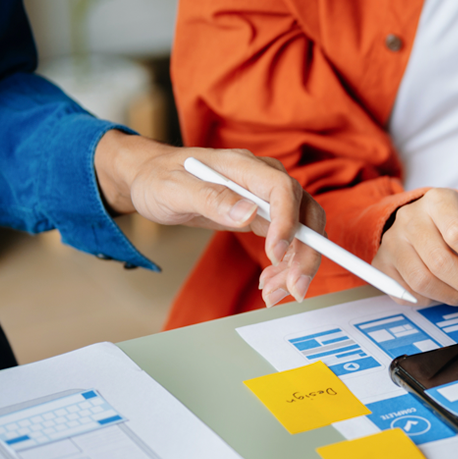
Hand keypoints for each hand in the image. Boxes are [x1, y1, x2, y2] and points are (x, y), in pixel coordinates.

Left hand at [94, 132, 323, 302]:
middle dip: (306, 252)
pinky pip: (289, 240)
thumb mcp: (174, 189)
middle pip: (304, 212)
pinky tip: (269, 281)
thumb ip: (210, 198)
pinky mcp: (264, 215)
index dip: (286, 222)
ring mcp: (266, 198)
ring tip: (273, 293)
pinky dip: (285, 265)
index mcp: (244, 165)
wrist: (152, 178)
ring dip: (296, 265)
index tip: (275, 254)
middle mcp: (263, 178)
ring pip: (303, 230)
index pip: (281, 189)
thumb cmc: (159, 178)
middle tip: (294, 288)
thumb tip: (248, 213)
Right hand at [373, 188, 457, 306]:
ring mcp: (392, 242)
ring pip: (423, 282)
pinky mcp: (382, 264)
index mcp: (439, 202)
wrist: (420, 223)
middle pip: (440, 262)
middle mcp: (410, 219)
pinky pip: (410, 294)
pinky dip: (433, 300)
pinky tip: (444, 291)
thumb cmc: (457, 227)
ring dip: (452, 297)